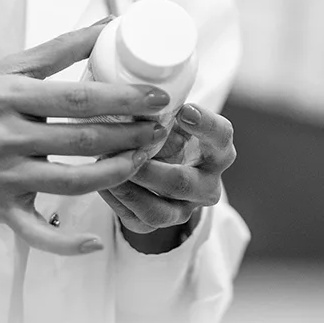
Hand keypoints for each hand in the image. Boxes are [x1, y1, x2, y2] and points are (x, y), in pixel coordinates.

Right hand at [0, 23, 172, 255]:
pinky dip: (67, 242)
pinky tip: (95, 241)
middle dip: (131, 136)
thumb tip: (107, 26)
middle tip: (162, 129)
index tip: (158, 97)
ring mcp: (4, 178)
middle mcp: (6, 138)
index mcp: (8, 97)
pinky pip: (39, 233)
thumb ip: (58, 50)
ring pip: (72, 183)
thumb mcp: (4, 71)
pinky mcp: (1, 210)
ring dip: (116, 174)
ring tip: (144, 160)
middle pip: (82, 140)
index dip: (123, 99)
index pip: (78, 98)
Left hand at [102, 102, 234, 253]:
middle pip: (183, 183)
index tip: (184, 109)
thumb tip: (133, 98)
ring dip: (128, 188)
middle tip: (130, 151)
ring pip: (157, 211)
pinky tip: (102, 181)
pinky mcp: (157, 224)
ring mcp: (183, 209)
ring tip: (106, 165)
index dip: (205, 124)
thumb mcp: (173, 118)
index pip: (221, 137)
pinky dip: (116, 200)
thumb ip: (162, 111)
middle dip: (151, 169)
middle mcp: (207, 185)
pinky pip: (136, 220)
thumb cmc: (168, 132)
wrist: (165, 168)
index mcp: (218, 152)